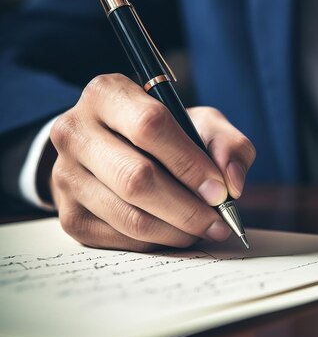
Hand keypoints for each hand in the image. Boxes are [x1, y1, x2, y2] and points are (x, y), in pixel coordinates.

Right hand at [49, 73, 255, 250]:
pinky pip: (119, 238)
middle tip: (217, 222)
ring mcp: (66, 175)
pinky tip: (173, 232)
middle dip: (187, 207)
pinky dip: (156, 242)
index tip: (219, 191)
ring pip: (129, 215)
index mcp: (107, 94)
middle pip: (136, 177)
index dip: (190, 163)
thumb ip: (227, 143)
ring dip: (176, 231)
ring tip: (202, 229)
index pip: (149, 126)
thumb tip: (232, 182)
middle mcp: (75, 131)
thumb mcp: (197, 123)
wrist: (110, 152)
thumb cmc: (161, 135)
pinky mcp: (69, 214)